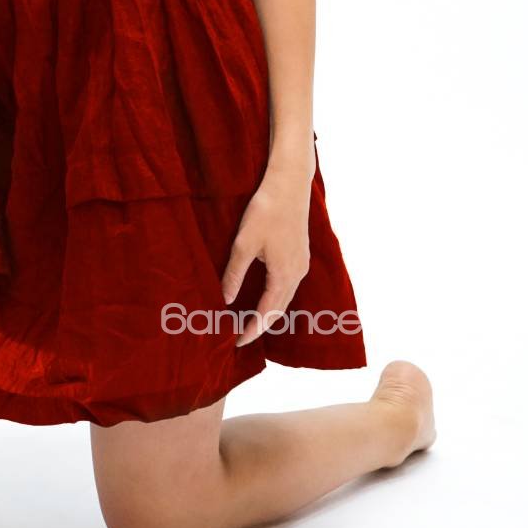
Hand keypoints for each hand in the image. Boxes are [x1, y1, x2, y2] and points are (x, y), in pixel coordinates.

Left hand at [220, 163, 313, 347]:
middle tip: (240, 337)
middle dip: (261, 325)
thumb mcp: (244, 243)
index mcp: (284, 274)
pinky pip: (289, 285)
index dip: (252, 330)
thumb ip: (235, 274)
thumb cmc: (266, 210)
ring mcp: (301, 264)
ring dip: (269, 312)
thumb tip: (225, 300)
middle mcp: (297, 273)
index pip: (267, 313)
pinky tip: (265, 295)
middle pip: (279, 309)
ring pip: (285, 298)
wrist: (289, 184)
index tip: (237, 343)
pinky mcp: (300, 254)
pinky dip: (276, 297)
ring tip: (250, 321)